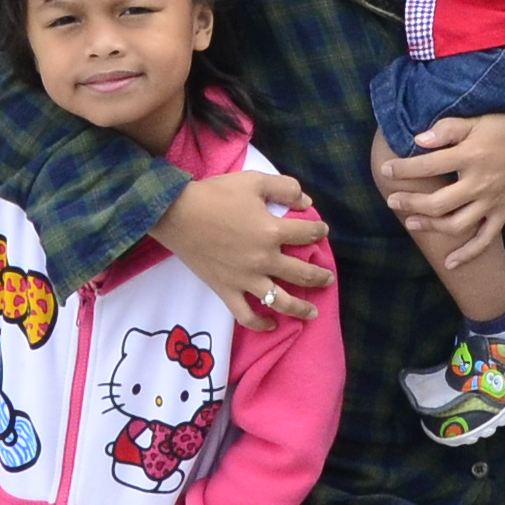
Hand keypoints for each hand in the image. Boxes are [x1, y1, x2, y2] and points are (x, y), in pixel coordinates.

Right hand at [159, 168, 332, 327]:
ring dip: (301, 308)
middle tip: (328, 277)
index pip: (307, 234)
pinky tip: (271, 324)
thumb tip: (306, 203)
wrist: (177, 213)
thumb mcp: (254, 181)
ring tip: (313, 312)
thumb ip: (285, 189)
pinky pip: (246, 315)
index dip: (318, 231)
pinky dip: (260, 323)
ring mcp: (245, 279)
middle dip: (320, 275)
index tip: (321, 231)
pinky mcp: (226, 290)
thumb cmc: (216, 194)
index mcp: (272, 231)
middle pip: (302, 273)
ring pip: (280, 301)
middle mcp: (264, 259)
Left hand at [374, 101, 504, 273]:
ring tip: (410, 222)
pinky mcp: (504, 212)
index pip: (427, 167)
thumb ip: (447, 129)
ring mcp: (493, 202)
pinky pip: (485, 239)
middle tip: (391, 200)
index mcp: (470, 157)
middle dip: (410, 203)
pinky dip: (468, 253)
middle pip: (437, 203)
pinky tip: (450, 262)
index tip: (386, 170)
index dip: (403, 170)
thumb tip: (418, 140)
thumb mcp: (477, 119)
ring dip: (430, 227)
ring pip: (456, 224)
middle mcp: (480, 184)